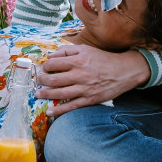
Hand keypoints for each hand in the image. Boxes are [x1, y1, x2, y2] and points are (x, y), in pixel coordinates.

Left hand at [35, 44, 149, 114]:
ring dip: (46, 94)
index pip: (54, 64)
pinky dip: (59, 110)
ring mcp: (84, 89)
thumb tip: (50, 55)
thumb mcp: (86, 49)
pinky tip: (50, 112)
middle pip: (53, 79)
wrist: (124, 71)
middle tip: (38, 81)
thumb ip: (67, 51)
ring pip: (59, 93)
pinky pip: (71, 106)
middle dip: (42, 80)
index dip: (45, 66)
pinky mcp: (89, 99)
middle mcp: (80, 75)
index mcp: (78, 61)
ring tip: (37, 94)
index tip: (43, 68)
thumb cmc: (103, 59)